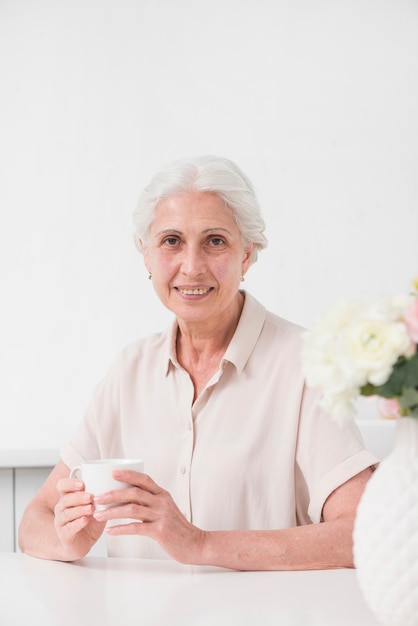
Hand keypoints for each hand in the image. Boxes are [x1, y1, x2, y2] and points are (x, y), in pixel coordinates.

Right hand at [54, 476, 106, 559]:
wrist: (81, 545)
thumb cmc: (89, 523)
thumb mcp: (97, 507)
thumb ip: (101, 497)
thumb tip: (115, 484)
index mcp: (68, 497)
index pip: (62, 486)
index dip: (70, 483)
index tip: (82, 483)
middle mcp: (62, 508)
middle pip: (65, 499)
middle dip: (78, 497)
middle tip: (90, 496)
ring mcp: (61, 522)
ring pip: (67, 513)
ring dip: (80, 509)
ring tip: (91, 508)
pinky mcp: (64, 535)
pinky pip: (69, 528)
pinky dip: (77, 523)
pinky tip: (85, 520)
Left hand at [92, 471, 206, 563]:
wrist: (195, 544)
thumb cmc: (177, 528)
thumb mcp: (166, 509)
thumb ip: (151, 502)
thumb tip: (129, 498)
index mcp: (163, 494)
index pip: (144, 479)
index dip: (128, 474)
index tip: (113, 473)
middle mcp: (162, 502)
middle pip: (134, 492)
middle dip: (113, 494)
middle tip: (98, 498)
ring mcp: (161, 516)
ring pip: (132, 509)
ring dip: (112, 511)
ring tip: (98, 515)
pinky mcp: (160, 531)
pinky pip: (136, 528)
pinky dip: (121, 528)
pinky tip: (110, 531)